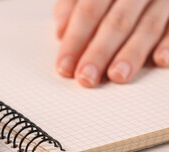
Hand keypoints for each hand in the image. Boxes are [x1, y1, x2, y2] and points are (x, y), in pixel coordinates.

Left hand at [54, 0, 168, 87]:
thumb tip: (60, 33)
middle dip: (99, 52)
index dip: (75, 40)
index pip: (89, 11)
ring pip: (148, 26)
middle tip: (87, 77)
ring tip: (117, 75)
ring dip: (132, 53)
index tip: (64, 66)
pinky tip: (160, 60)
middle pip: (117, 22)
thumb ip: (71, 5)